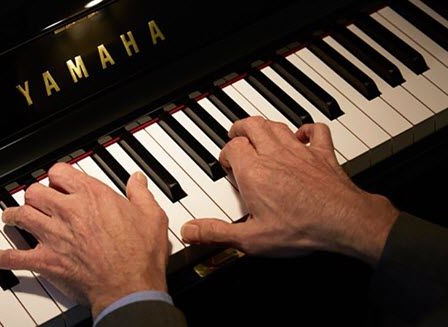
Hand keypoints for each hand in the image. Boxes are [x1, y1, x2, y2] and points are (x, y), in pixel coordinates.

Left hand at [0, 163, 169, 316]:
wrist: (130, 286)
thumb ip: (140, 194)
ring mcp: (53, 235)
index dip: (58, 175)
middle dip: (36, 195)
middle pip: (36, 191)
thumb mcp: (151, 216)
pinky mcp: (46, 260)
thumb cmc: (140, 254)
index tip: (60, 181)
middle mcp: (67, 211)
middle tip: (39, 201)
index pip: (60, 172)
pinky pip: (12, 257)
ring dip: (15, 215)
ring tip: (12, 217)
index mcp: (91, 196)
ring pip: (21, 215)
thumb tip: (137, 180)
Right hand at [181, 117, 398, 264]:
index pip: (232, 148)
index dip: (226, 154)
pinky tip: (303, 135)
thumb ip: (216, 233)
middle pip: (252, 125)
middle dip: (241, 128)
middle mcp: (274, 155)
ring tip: (260, 133)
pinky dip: (308, 129)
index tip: (227, 166)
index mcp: (253, 172)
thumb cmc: (300, 228)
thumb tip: (190, 231)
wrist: (343, 221)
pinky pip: (316, 130)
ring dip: (266, 127)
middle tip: (236, 136)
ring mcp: (300, 151)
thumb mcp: (251, 238)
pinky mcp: (323, 154)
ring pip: (278, 125)